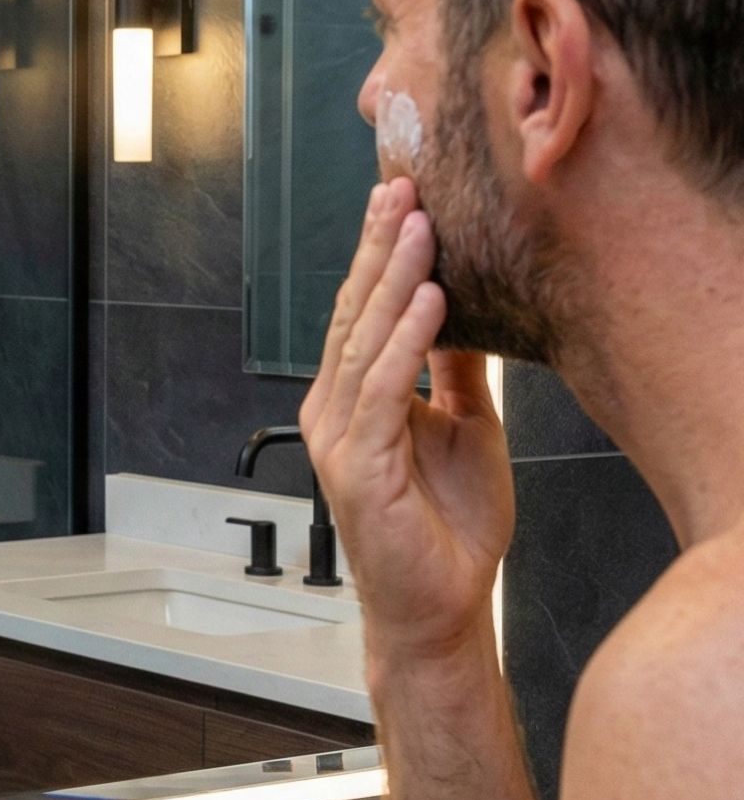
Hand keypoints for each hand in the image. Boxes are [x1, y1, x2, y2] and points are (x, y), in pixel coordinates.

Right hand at [299, 177, 513, 664]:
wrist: (442, 607)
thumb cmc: (449, 528)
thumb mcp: (466, 428)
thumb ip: (454, 372)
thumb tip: (463, 311)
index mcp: (352, 400)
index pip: (362, 313)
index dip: (379, 255)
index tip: (400, 199)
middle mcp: (333, 412)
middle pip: (353, 315)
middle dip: (378, 250)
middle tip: (400, 191)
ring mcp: (339, 439)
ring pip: (364, 342)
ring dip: (393, 281)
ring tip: (419, 230)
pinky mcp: (358, 467)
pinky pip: (382, 391)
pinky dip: (405, 343)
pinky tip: (429, 301)